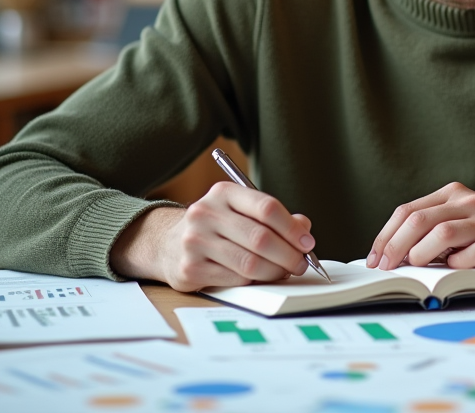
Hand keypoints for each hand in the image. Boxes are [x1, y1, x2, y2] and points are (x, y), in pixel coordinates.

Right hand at [110, 182, 315, 291]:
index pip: (266, 207)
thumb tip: (304, 229)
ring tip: (284, 272)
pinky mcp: (189, 268)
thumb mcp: (241, 211)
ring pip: (249, 263)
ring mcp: (195, 241)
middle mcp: (206, 213)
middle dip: (288, 255)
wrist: (167, 243)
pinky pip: (234, 279)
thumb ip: (273, 218)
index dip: (292, 228)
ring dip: (274, 272)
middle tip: (300, 264)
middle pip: (260, 238)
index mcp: (223, 193)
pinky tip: (258, 278)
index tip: (307, 242)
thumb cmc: (216, 227)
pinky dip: (253, 282)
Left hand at [365, 182, 474, 272]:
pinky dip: (459, 263)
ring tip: (415, 268)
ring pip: (442, 231)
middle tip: (385, 267)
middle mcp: (469, 202)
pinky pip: (474, 250)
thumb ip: (435, 231)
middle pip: (419, 219)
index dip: (386, 235)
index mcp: (454, 194)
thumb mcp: (465, 222)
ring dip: (422, 253)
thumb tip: (396, 255)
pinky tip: (455, 269)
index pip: (408, 210)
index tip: (375, 258)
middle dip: (395, 246)